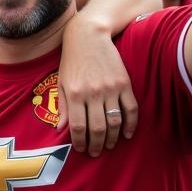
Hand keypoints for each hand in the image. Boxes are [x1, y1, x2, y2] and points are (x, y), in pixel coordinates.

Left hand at [58, 18, 137, 154]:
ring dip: (113, 138)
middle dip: (97, 144)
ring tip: (109, 146)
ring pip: (115, 122)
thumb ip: (63, 107)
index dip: (80, 142)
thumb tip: (60, 129)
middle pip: (98, 128)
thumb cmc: (72, 61)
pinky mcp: (124, 84)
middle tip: (96, 153)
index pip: (78, 127)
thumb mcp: (61, 83)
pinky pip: (130, 109)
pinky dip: (130, 124)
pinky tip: (126, 134)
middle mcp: (93, 93)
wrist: (89, 37)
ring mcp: (110, 89)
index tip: (82, 149)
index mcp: (74, 94)